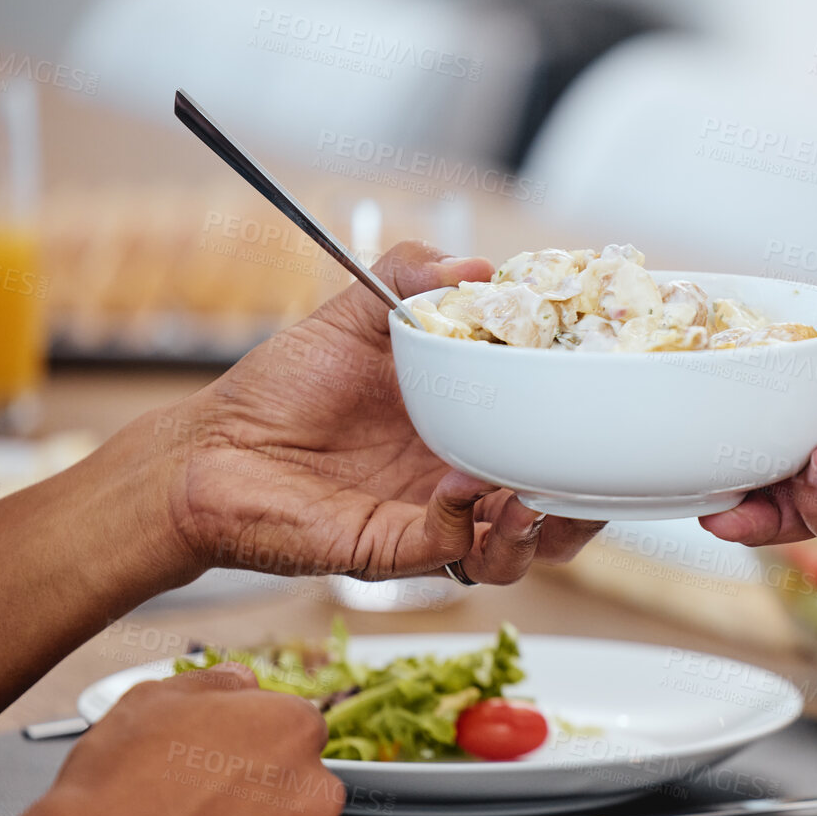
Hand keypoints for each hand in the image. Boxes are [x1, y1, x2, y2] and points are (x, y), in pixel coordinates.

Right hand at [0, 665, 342, 815]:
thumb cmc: (110, 795)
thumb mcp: (150, 702)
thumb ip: (215, 683)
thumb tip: (241, 680)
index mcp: (292, 729)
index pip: (293, 732)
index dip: (251, 751)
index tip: (219, 771)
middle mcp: (316, 791)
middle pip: (299, 791)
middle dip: (261, 802)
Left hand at [160, 241, 603, 584]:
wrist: (209, 450)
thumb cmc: (282, 388)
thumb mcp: (354, 312)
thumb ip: (412, 275)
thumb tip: (479, 264)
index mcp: (470, 425)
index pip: (551, 440)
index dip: (586, 434)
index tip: (607, 402)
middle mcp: (462, 481)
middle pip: (555, 512)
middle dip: (587, 507)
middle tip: (593, 478)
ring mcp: (432, 520)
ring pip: (518, 550)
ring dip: (538, 528)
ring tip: (529, 497)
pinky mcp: (393, 551)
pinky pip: (450, 552)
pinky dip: (463, 525)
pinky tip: (456, 487)